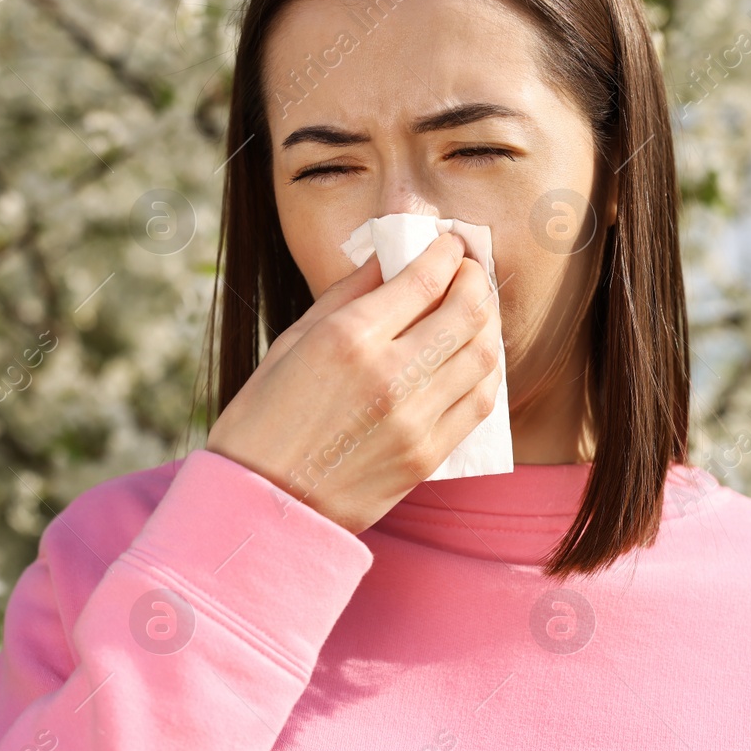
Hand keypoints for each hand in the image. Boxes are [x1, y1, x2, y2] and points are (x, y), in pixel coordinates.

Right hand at [205, 232, 502, 533]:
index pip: (425, 278)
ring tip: (473, 311)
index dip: (446, 251)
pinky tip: (470, 358)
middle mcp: (389, 375)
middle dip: (476, 279)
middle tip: (467, 271)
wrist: (262, 506)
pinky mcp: (427, 456)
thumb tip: (392, 257)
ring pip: (484, 355)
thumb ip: (347, 294)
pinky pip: (479, 402)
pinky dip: (485, 371)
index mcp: (348, 338)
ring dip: (487, 322)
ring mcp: (414, 420)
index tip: (448, 244)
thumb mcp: (291, 342)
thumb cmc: (263, 419)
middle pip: (468, 310)